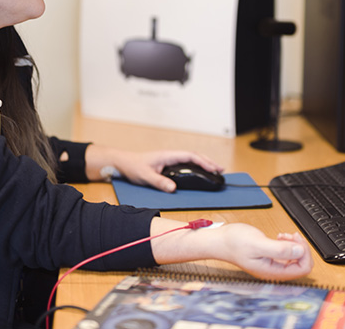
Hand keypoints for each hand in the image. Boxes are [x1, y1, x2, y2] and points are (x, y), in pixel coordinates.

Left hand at [84, 145, 222, 192]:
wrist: (123, 162)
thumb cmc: (133, 166)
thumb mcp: (145, 176)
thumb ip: (159, 182)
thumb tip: (173, 188)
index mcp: (168, 155)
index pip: (190, 156)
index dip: (204, 162)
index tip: (214, 169)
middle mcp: (171, 155)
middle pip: (195, 156)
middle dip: (209, 162)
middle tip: (221, 170)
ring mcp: (171, 159)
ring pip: (192, 159)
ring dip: (204, 163)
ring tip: (216, 171)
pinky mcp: (169, 164)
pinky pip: (186, 164)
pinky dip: (196, 167)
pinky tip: (200, 173)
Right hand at [150, 220, 313, 280]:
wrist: (220, 241)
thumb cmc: (234, 243)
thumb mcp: (258, 243)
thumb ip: (279, 249)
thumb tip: (300, 251)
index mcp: (272, 271)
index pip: (303, 268)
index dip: (304, 252)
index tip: (296, 239)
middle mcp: (274, 271)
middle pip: (301, 265)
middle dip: (300, 248)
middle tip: (291, 235)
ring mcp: (272, 265)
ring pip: (295, 259)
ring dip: (294, 245)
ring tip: (284, 235)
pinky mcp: (269, 258)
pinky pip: (287, 255)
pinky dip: (288, 245)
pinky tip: (280, 237)